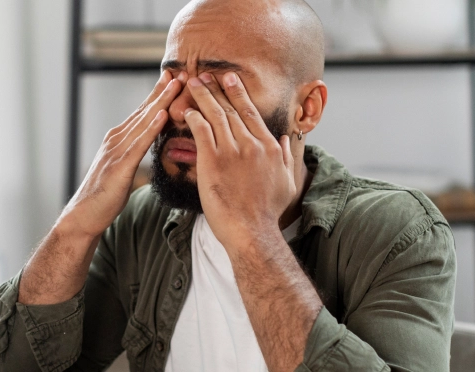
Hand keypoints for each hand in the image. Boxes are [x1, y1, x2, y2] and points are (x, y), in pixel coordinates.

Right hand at [60, 70, 185, 237]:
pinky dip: (151, 127)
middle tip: (179, 72)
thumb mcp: (124, 168)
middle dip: (162, 91)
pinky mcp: (120, 165)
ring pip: (143, 121)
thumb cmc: (105, 196)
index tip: (172, 79)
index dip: (157, 95)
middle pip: (144, 111)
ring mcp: (116, 150)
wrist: (85, 215)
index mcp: (119, 139)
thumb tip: (149, 146)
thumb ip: (134, 153)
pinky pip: (139, 143)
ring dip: (160, 101)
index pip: (142, 113)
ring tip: (175, 85)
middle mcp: (116, 139)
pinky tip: (162, 115)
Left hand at [184, 72, 295, 250]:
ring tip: (192, 84)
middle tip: (205, 74)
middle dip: (217, 90)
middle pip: (231, 110)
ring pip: (215, 116)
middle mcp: (251, 144)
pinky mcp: (212, 162)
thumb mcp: (287, 182)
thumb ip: (288, 158)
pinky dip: (194, 118)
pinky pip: (201, 132)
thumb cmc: (268, 212)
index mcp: (269, 147)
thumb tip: (288, 140)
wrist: (251, 230)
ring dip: (203, 97)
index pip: (251, 113)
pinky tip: (187, 110)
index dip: (239, 94)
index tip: (230, 80)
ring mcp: (231, 152)